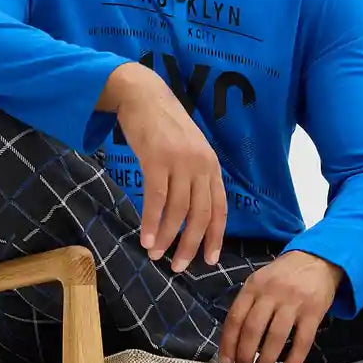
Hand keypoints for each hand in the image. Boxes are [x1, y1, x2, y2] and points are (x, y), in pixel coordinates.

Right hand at [111, 65, 227, 269]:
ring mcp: (180, 162)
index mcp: (211, 166)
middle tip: (180, 267)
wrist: (144, 95)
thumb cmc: (163, 126)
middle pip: (200, 214)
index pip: (219, 208)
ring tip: (156, 254)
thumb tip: (191, 211)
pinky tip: (146, 237)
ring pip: (178, 210)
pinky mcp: (157, 159)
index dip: (215, 236)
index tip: (209, 260)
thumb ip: (193, 176)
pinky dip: (151, 221)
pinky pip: (156, 198)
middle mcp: (201, 165)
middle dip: (191, 244)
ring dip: (167, 237)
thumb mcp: (188, 150)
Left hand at [217, 251, 344, 362]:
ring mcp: (294, 302)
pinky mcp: (314, 312)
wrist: (319, 258)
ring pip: (275, 338)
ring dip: (265, 361)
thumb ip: (248, 304)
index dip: (228, 344)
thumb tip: (234, 342)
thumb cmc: (284, 275)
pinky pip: (302, 343)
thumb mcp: (261, 280)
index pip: (235, 318)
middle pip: (253, 330)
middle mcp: (272, 293)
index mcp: (254, 286)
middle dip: (244, 356)